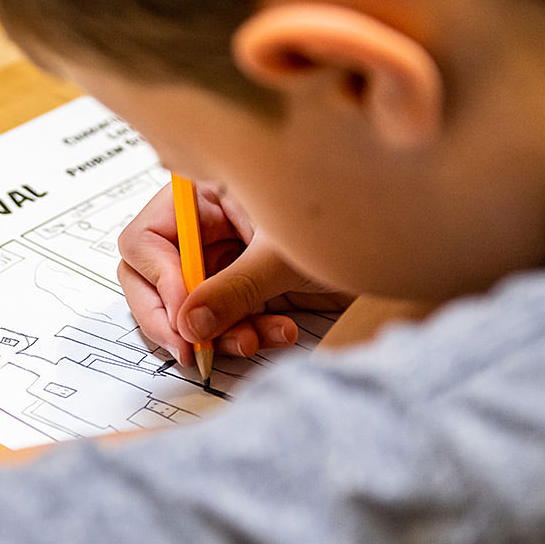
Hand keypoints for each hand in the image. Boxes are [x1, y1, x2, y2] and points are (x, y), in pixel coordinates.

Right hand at [117, 183, 353, 362]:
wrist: (397, 240)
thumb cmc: (347, 218)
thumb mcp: (284, 256)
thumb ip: (233, 288)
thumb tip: (188, 323)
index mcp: (203, 194)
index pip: (147, 238)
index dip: (159, 280)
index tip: (185, 316)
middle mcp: (205, 224)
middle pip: (152, 276)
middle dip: (173, 317)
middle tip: (191, 349)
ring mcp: (222, 257)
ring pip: (187, 306)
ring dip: (215, 332)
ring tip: (251, 342)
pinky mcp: (243, 286)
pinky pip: (222, 319)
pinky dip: (243, 333)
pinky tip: (275, 333)